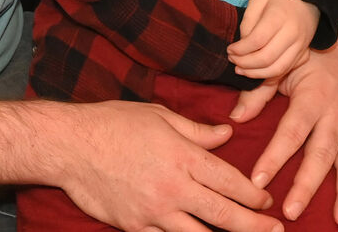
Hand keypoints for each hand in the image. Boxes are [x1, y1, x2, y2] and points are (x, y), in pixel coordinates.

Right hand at [58, 100, 281, 231]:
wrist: (70, 145)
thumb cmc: (114, 123)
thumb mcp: (159, 116)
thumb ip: (197, 129)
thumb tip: (228, 134)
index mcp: (183, 156)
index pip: (230, 181)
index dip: (254, 195)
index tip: (267, 202)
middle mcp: (174, 187)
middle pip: (225, 216)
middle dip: (255, 227)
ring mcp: (155, 212)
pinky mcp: (135, 227)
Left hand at [228, 0, 318, 78]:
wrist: (306, 1)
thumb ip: (248, 21)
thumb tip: (243, 45)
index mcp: (279, 16)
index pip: (257, 40)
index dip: (240, 49)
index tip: (230, 49)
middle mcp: (292, 33)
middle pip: (267, 58)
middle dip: (245, 63)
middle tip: (232, 60)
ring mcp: (299, 46)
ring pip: (277, 69)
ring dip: (255, 73)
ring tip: (240, 69)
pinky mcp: (302, 54)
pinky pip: (284, 70)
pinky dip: (268, 75)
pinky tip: (255, 71)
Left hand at [242, 4, 337, 227]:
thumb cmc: (307, 50)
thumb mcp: (281, 64)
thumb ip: (258, 92)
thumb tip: (235, 118)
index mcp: (313, 97)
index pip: (290, 134)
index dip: (274, 158)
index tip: (257, 180)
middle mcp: (337, 113)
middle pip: (320, 155)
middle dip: (306, 185)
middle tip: (291, 209)